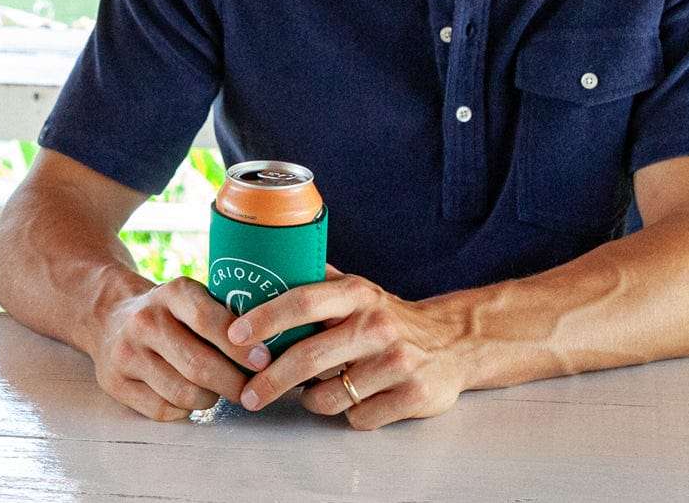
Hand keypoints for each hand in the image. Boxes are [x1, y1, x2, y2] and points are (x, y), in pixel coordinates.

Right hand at [91, 276, 270, 420]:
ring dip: (212, 399)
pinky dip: (185, 409)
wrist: (110, 315)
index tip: (264, 361)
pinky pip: (163, 410)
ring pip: (183, 392)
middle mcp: (146, 320)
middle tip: (254, 388)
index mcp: (173, 292)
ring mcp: (127, 353)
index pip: (211, 321)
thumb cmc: (170, 310)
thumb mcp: (193, 295)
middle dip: (234, 383)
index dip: (241, 347)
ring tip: (224, 391)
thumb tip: (278, 341)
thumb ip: (226, 312)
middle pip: (199, 365)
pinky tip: (193, 396)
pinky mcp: (115, 383)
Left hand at [229, 268, 472, 429]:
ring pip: (328, 397)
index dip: (265, 318)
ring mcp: (396, 362)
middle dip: (270, 380)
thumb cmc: (391, 318)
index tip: (234, 335)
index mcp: (359, 295)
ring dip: (313, 400)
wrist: (454, 342)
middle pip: (308, 358)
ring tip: (317, 391)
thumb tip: (263, 270)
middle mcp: (377, 325)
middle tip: (249, 395)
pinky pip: (357, 417)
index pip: (303, 301)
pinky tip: (357, 398)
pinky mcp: (410, 395)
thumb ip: (318, 282)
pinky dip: (350, 413)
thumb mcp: (360, 290)